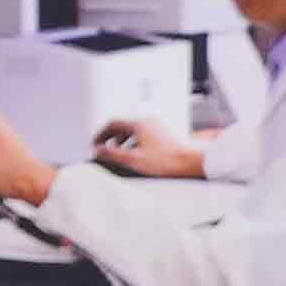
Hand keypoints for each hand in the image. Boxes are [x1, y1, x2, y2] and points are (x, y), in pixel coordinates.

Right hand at [90, 118, 205, 179]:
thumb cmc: (165, 160)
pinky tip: (134, 154)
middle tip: (103, 148)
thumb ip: (112, 153)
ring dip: (122, 140)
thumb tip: (98, 150)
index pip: (113, 123)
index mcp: (139, 124)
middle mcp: (148, 122)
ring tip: (117, 152)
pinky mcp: (163, 134)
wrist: (189, 163)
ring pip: (133, 130)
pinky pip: (143, 134)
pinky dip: (133, 142)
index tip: (96, 144)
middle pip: (123, 125)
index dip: (101, 134)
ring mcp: (157, 127)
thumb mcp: (132, 159)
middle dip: (111, 137)